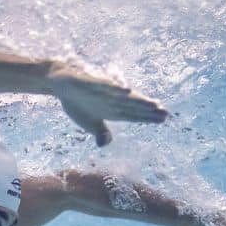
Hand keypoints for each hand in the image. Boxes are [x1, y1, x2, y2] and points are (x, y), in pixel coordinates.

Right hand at [50, 64, 168, 145]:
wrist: (59, 82)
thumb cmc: (77, 101)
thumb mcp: (88, 122)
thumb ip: (100, 131)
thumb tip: (105, 143)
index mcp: (112, 109)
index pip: (132, 114)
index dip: (147, 117)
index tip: (163, 119)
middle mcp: (110, 99)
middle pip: (132, 105)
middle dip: (148, 110)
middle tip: (165, 114)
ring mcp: (101, 90)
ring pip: (122, 96)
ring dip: (138, 100)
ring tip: (153, 104)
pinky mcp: (90, 82)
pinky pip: (103, 85)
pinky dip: (115, 88)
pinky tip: (126, 91)